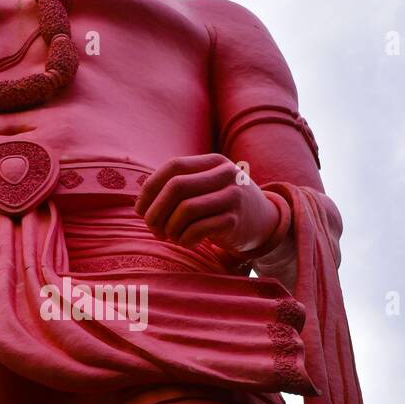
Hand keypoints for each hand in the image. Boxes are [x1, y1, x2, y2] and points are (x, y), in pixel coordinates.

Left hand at [136, 153, 280, 254]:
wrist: (265, 222)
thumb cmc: (223, 204)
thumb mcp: (206, 186)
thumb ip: (178, 187)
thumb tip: (139, 205)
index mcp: (213, 161)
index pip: (173, 167)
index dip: (150, 188)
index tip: (140, 209)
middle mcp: (225, 175)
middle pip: (176, 187)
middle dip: (156, 211)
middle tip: (152, 228)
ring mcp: (232, 197)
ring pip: (185, 209)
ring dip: (170, 228)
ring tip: (171, 236)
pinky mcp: (234, 221)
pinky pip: (198, 229)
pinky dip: (185, 239)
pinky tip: (187, 242)